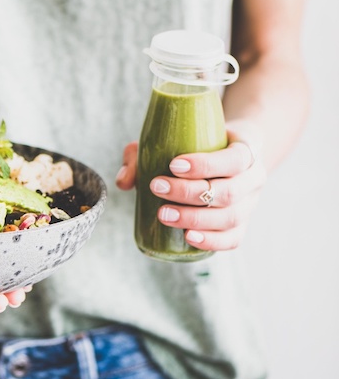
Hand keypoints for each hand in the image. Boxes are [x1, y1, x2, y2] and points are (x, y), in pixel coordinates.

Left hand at [116, 128, 266, 251]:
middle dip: (189, 193)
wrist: (227, 151)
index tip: (173, 165)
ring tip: (163, 214)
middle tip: (157, 188)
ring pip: (230, 218)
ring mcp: (250, 204)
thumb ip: (142, 155)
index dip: (205, 165)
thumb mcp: (174, 138)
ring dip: (194, 219)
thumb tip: (124, 181)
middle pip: (228, 192)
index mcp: (247, 149)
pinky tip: (188, 238)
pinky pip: (232, 239)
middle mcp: (254, 178)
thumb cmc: (197, 143)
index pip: (235, 159)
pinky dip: (211, 241)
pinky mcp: (241, 225)